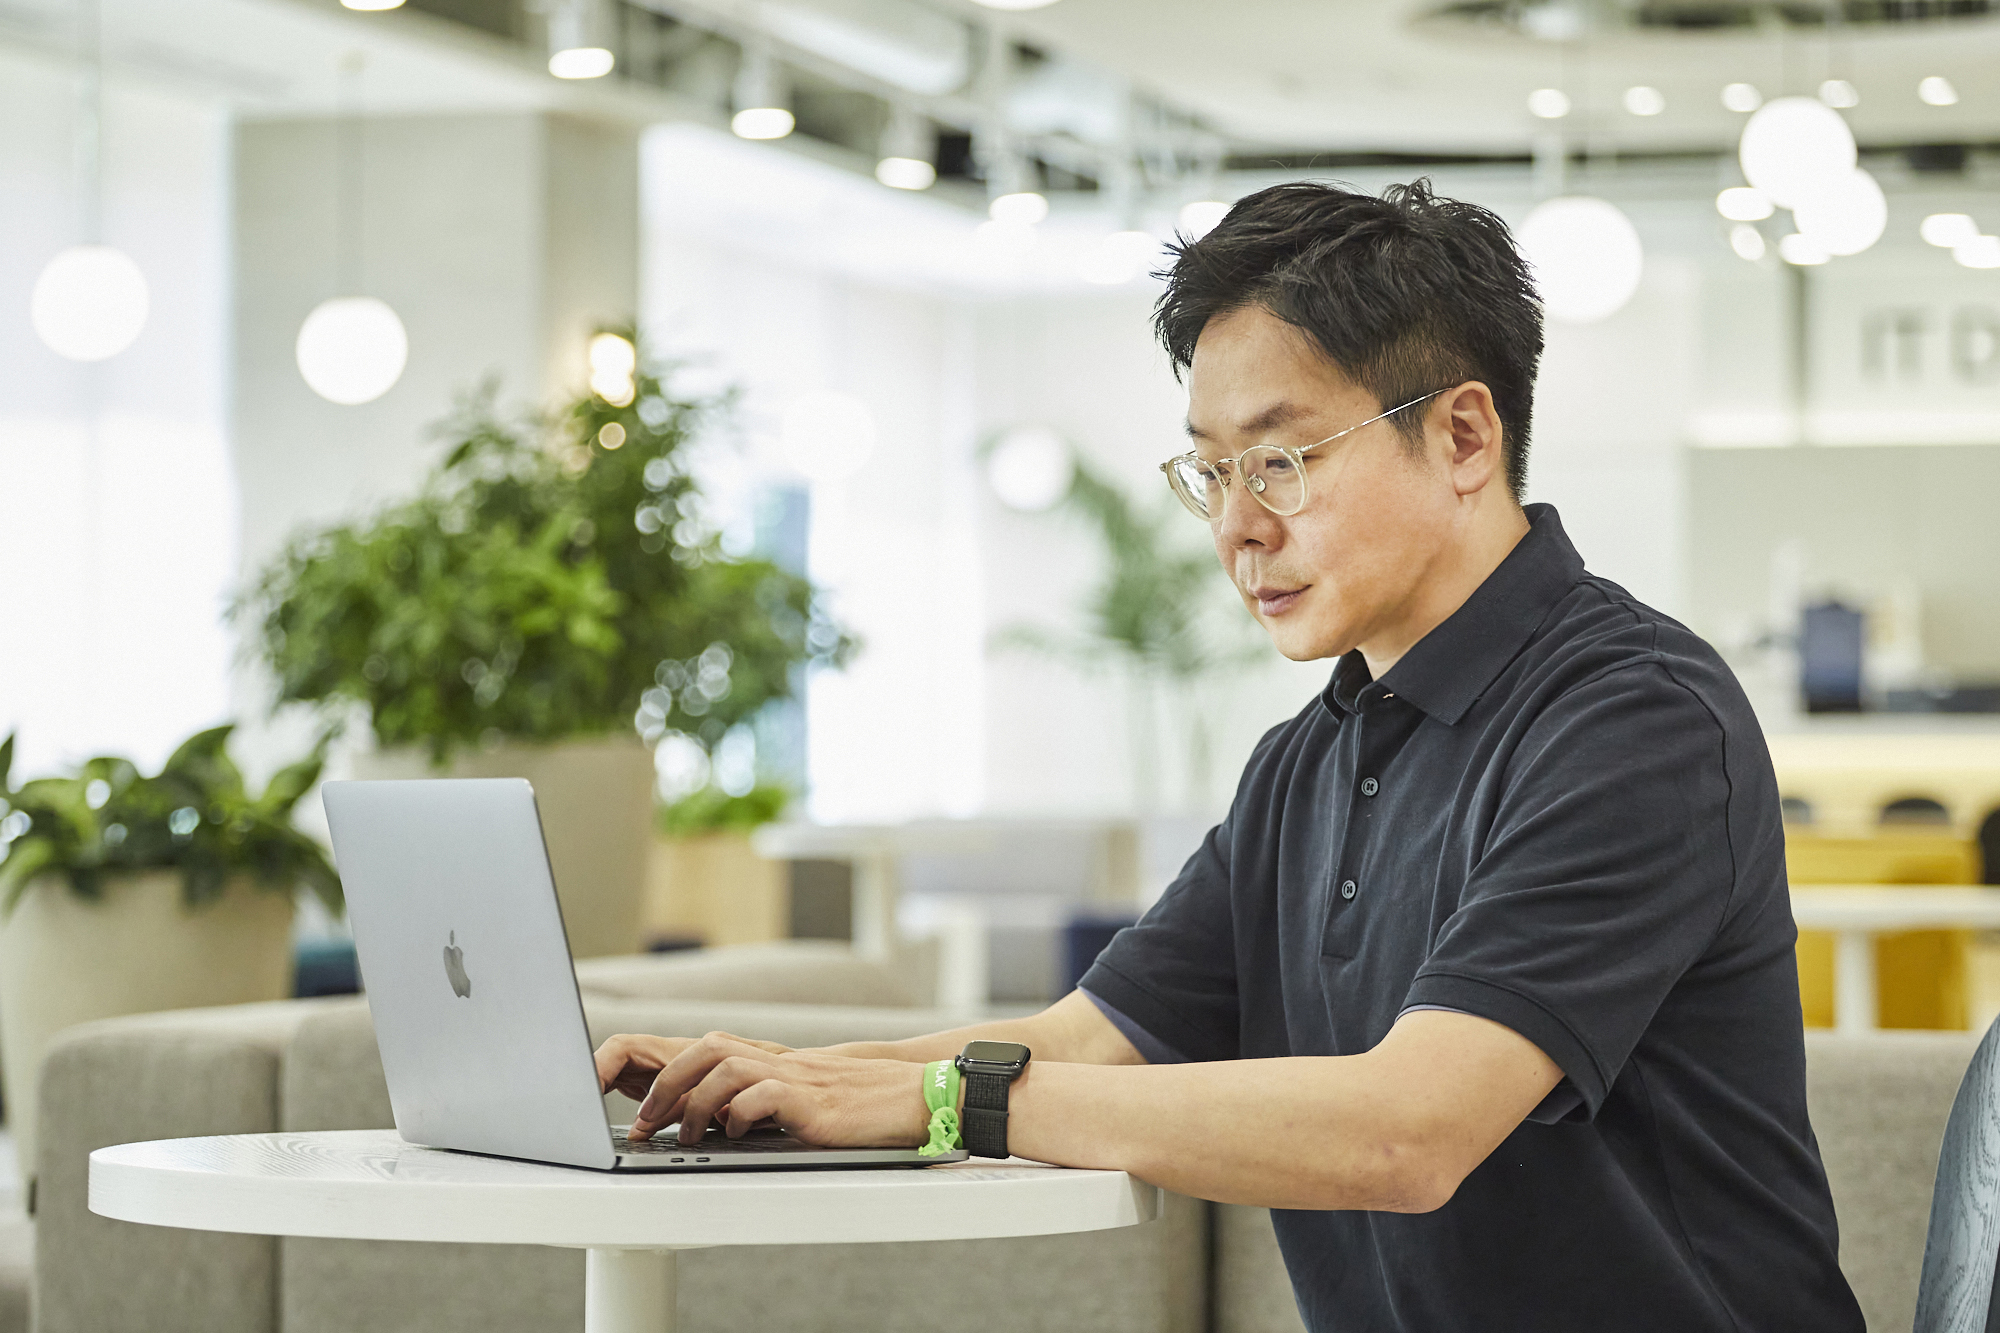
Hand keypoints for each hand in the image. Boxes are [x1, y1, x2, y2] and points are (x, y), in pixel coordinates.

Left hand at [628, 1031, 931, 1148]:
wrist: (917, 1097)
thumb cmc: (865, 1106)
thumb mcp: (807, 1100)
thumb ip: (769, 1104)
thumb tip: (723, 1127)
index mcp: (776, 1061)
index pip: (709, 1047)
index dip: (669, 1070)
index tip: (646, 1105)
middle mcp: (782, 1061)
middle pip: (707, 1049)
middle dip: (667, 1083)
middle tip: (648, 1121)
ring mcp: (798, 1077)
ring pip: (726, 1067)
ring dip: (694, 1103)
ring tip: (686, 1136)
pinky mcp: (814, 1101)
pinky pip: (764, 1095)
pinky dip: (740, 1115)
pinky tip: (738, 1134)